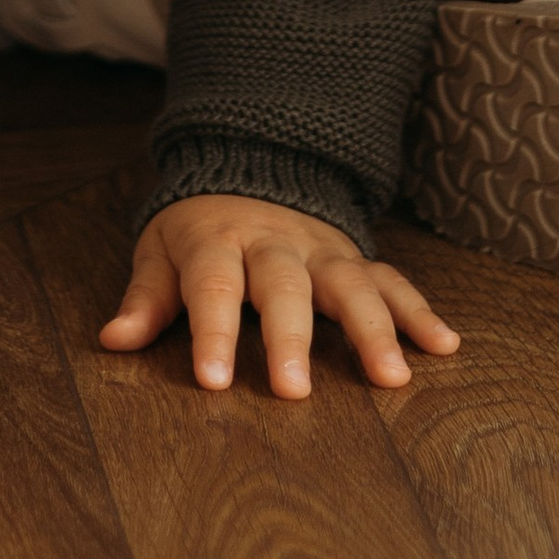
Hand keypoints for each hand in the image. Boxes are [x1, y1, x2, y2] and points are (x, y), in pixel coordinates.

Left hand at [101, 193, 459, 399]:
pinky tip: (444, 345)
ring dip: (373, 328)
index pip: (212, 285)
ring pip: (350, 282)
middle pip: (284, 286)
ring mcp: (321, 248)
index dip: (212, 333)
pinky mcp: (354, 256)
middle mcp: (274, 242)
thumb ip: (146, 298)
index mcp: (218, 240)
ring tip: (392, 377)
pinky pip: (391, 280)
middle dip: (290, 338)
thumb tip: (113, 340)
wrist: (250, 165)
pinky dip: (419, 310)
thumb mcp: (161, 251)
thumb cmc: (199, 229)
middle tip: (294, 392)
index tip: (213, 381)